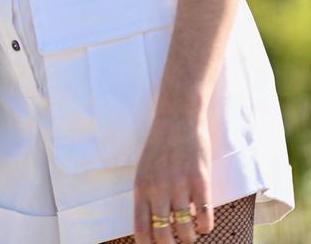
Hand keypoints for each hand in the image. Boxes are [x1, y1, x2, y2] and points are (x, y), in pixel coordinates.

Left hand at [133, 112, 213, 243]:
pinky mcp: (200, 181)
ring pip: (185, 231)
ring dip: (190, 237)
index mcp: (141, 188)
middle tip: (178, 239)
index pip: (142, 231)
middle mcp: (158, 190)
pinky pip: (205, 218)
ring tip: (192, 231)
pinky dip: (206, 226)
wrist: (178, 116)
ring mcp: (179, 186)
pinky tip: (204, 220)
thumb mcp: (144, 169)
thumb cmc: (161, 144)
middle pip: (164, 237)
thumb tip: (152, 228)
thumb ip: (146, 196)